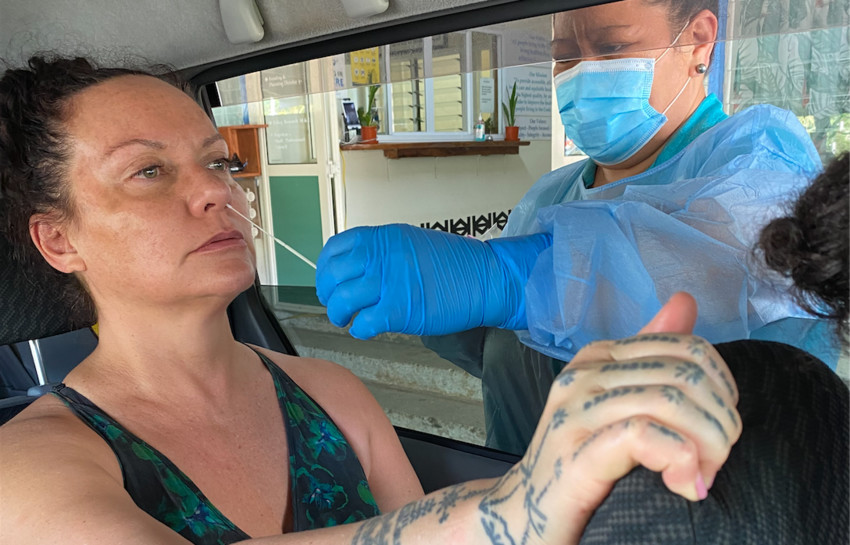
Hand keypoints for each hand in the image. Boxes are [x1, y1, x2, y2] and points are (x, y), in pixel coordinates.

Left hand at [315, 224, 549, 338]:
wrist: (486, 278)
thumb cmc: (455, 264)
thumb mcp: (411, 243)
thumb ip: (382, 252)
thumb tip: (356, 269)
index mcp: (383, 237)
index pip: (335, 249)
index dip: (325, 269)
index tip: (328, 281)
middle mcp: (381, 256)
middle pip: (333, 277)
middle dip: (328, 294)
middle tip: (336, 305)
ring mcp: (389, 283)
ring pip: (342, 301)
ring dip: (339, 314)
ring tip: (347, 319)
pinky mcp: (400, 310)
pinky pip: (363, 323)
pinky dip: (359, 330)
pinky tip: (366, 329)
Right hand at [478, 293, 740, 544]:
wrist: (526, 515)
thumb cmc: (581, 462)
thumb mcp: (618, 402)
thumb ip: (652, 356)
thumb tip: (685, 302)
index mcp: (598, 357)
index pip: (685, 346)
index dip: (722, 386)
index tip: (722, 429)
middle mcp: (584, 374)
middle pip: (684, 374)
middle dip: (720, 422)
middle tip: (717, 462)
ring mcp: (575, 411)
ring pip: (669, 401)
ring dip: (707, 445)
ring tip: (704, 477)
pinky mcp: (576, 453)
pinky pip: (642, 435)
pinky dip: (679, 459)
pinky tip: (683, 485)